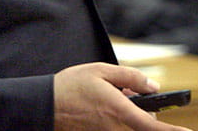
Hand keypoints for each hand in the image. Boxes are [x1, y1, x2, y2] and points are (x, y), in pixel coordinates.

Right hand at [53, 62, 192, 130]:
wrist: (44, 105)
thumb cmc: (71, 87)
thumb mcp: (102, 71)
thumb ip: (131, 78)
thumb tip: (153, 86)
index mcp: (118, 110)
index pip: (151, 126)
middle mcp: (114, 128)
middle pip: (143, 125)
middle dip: (146, 112)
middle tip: (129, 94)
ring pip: (131, 126)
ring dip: (131, 114)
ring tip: (110, 99)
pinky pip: (118, 128)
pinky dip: (120, 119)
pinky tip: (104, 107)